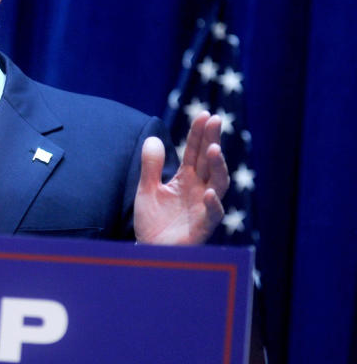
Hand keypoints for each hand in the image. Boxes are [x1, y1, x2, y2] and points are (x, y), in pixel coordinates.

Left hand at [133, 111, 228, 244]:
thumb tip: (152, 138)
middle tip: (215, 120)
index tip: (204, 114)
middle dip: (212, 140)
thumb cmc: (152, 221)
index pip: (195, 151)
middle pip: (209, 161)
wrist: (149, 250)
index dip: (199, 133)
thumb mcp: (146, 189)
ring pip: (218, 183)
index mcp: (186, 179)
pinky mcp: (203, 226)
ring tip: (214, 149)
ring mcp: (204, 207)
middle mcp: (199, 189)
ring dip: (218, 167)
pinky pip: (213, 214)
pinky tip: (209, 192)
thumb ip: (150, 166)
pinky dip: (213, 204)